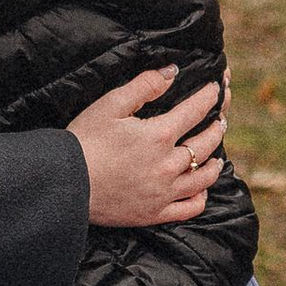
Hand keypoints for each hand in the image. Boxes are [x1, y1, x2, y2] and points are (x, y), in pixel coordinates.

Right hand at [69, 69, 222, 227]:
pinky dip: (201, 197)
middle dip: (217, 128)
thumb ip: (144, 86)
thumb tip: (172, 72)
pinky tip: (201, 189)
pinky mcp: (154, 213)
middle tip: (220, 121)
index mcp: (158, 135)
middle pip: (205, 144)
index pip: (195, 111)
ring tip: (217, 156)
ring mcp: (163, 192)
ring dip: (214, 163)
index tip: (215, 90)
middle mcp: (168, 165)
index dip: (208, 97)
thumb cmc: (84, 141)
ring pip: (203, 177)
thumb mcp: (110, 105)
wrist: (65, 184)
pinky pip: (189, 208)